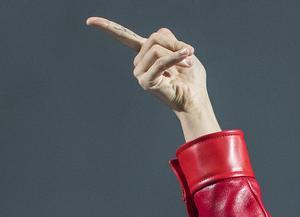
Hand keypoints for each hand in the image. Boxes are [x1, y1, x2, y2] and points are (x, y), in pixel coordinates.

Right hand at [85, 17, 209, 114]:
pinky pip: (159, 62)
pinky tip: (187, 61)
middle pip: (154, 38)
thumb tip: (160, 31)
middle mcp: (139, 62)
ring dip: (177, 54)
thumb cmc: (191, 79)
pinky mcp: (145, 81)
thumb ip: (171, 40)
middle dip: (174, 44)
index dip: (107, 27)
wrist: (195, 99)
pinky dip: (174, 59)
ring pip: (156, 49)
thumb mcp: (183, 52)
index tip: (90, 21)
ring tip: (188, 64)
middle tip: (189, 53)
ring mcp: (140, 72)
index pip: (124, 37)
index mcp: (146, 54)